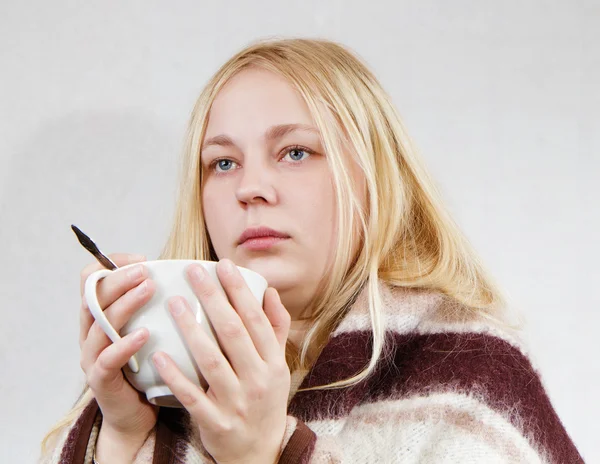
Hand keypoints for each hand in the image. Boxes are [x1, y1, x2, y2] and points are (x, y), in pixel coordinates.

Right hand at [79, 253, 158, 438]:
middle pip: (93, 296)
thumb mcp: (153, 328)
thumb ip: (160, 303)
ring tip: (148, 289)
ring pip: (99, 324)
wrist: (137, 416)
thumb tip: (196, 274)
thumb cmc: (150, 366)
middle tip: (146, 270)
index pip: (94, 279)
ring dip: (124, 303)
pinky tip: (144, 334)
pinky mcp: (100, 380)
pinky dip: (125, 345)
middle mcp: (90, 332)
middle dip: (120, 278)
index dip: (113, 264)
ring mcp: (92, 356)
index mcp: (100, 315)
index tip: (142, 259)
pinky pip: (107, 360)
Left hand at [151, 259, 290, 463]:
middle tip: (192, 271)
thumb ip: (276, 328)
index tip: (223, 266)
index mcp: (273, 362)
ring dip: (190, 329)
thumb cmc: (265, 399)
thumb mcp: (277, 364)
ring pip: (211, 360)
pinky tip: (159, 355)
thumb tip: (269, 291)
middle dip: (212, 298)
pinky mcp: (216, 422)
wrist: (260, 452)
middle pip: (233, 333)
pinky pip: (192, 396)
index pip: (256, 319)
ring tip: (171, 302)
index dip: (239, 291)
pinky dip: (176, 375)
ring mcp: (237, 402)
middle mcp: (258, 379)